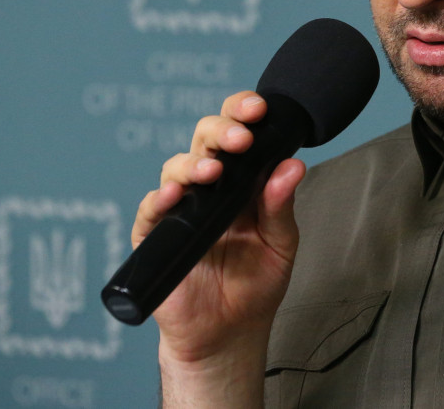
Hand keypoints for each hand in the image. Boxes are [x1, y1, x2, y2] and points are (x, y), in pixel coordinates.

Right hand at [132, 91, 304, 364]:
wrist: (229, 333)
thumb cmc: (254, 285)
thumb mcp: (280, 243)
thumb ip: (281, 205)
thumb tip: (292, 165)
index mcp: (241, 181)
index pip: (237, 133)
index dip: (242, 114)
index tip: (259, 110)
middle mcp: (209, 187)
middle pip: (205, 140)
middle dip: (222, 130)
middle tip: (241, 138)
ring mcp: (181, 210)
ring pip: (176, 168)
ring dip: (194, 164)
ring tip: (213, 171)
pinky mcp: (155, 237)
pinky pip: (151, 211)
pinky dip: (159, 199)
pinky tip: (174, 195)